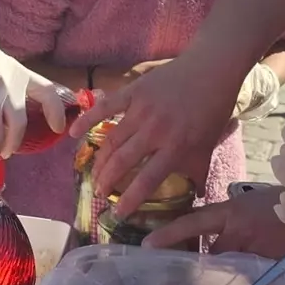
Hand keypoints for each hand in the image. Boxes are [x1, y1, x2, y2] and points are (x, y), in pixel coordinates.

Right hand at [0, 6, 65, 155]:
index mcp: (20, 73)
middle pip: (19, 124)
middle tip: (4, 151)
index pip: (48, 93)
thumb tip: (11, 115)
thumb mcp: (1, 64)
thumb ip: (9, 85)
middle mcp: (8, 84)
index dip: (57, 113)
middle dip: (11, 143)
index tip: (58, 128)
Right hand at [69, 51, 242, 214]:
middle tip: (100, 193)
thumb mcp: (208, 146)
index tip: (118, 213)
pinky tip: (73, 133)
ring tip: (94, 174)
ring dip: (100, 160)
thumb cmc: (212, 110)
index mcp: (176, 147)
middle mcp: (155, 131)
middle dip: (108, 180)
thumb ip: (198, 172)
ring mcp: (141, 110)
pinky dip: (88, 120)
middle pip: (123, 161)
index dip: (131, 198)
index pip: (148, 179)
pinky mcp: (133, 92)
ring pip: (112, 139)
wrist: (210, 70)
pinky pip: (106, 108)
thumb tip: (197, 197)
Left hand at [143, 183, 284, 266]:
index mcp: (231, 212)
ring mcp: (260, 252)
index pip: (192, 223)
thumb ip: (233, 217)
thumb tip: (217, 233)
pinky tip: (272, 275)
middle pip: (214, 255)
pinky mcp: (280, 268)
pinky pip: (264, 279)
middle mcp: (240, 232)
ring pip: (238, 269)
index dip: (168, 234)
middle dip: (211, 262)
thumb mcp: (254, 202)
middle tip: (204, 269)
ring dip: (240, 271)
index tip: (146, 245)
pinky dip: (265, 279)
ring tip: (246, 269)